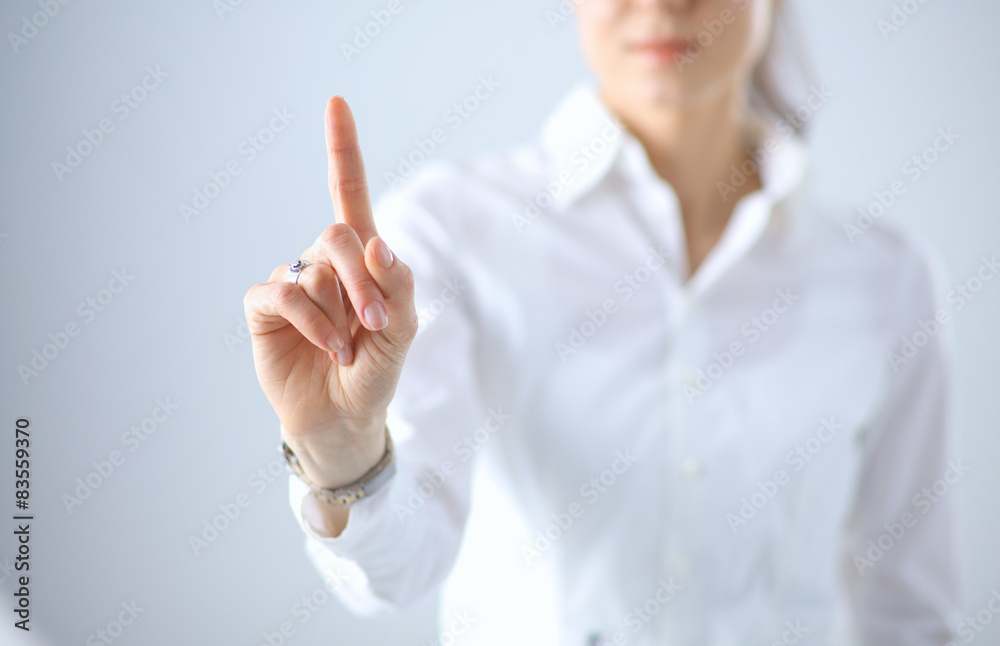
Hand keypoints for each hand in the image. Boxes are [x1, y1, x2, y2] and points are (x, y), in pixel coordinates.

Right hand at [243, 97, 417, 487]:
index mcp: (360, 259)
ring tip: (352, 346)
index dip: (342, 149)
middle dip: (363, 275)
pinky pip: (283, 292)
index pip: (348, 194)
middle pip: (339, 234)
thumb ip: (397, 285)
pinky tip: (330, 345)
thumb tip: (377, 241)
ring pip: (314, 267)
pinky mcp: (265, 310)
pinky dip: (311, 318)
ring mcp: (293, 283)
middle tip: (377, 320)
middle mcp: (323, 263)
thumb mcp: (401, 330)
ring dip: (341, 308)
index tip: (335, 102)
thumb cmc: (376, 372)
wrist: (345, 420)